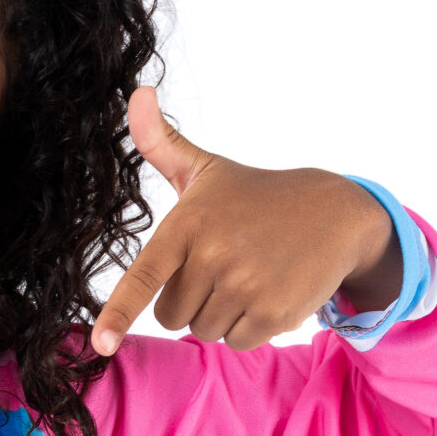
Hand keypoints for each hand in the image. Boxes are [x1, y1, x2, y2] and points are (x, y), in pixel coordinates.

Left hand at [91, 87, 400, 355]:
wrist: (334, 213)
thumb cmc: (255, 196)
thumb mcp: (206, 170)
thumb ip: (161, 143)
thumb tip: (137, 93)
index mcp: (187, 224)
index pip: (144, 275)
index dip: (118, 311)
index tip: (102, 342)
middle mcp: (213, 255)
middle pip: (171, 315)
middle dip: (191, 300)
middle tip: (224, 266)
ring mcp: (245, 284)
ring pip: (204, 331)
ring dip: (221, 314)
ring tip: (248, 275)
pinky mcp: (274, 312)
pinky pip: (237, 342)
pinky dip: (249, 327)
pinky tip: (268, 292)